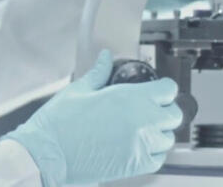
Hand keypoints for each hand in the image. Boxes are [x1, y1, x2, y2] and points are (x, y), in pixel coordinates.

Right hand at [3, 51, 181, 185]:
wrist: (48, 154)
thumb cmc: (59, 123)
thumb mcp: (79, 90)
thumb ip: (99, 72)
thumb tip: (106, 57)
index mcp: (127, 97)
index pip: (168, 89)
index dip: (164, 87)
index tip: (158, 89)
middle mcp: (140, 121)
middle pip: (174, 114)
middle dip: (165, 109)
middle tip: (150, 108)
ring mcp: (140, 146)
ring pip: (168, 138)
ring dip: (159, 132)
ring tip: (141, 129)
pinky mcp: (136, 166)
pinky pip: (159, 158)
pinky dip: (153, 152)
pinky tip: (138, 145)